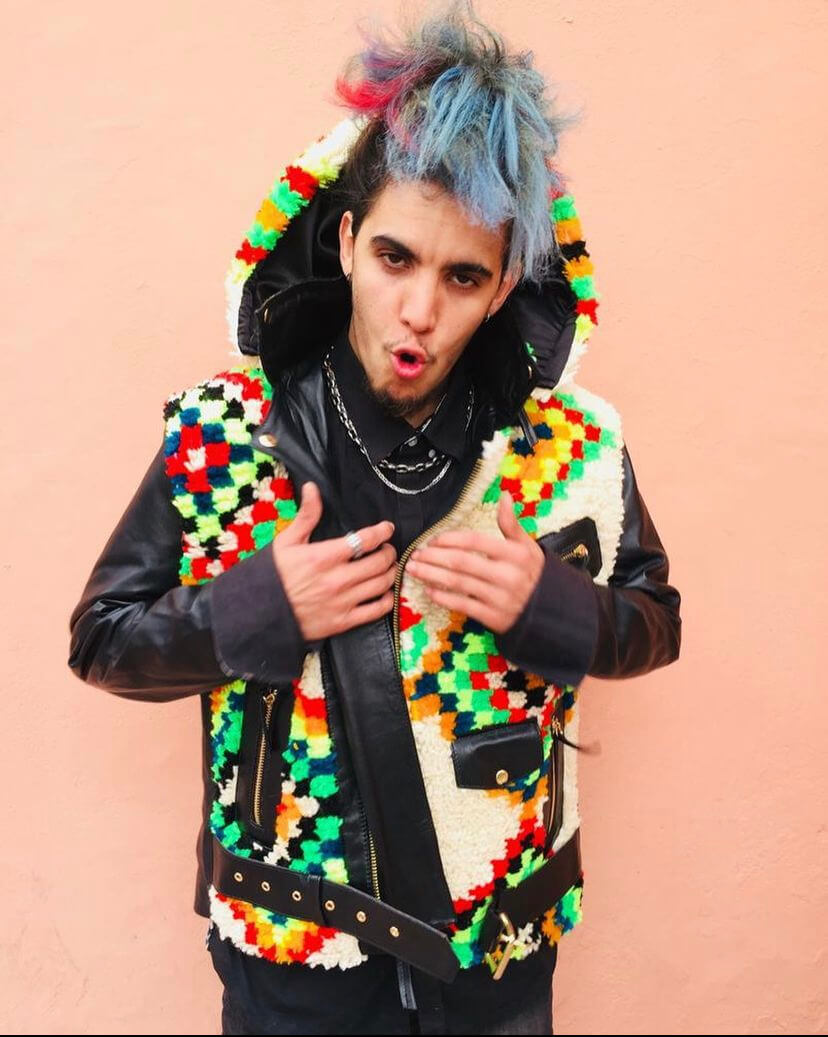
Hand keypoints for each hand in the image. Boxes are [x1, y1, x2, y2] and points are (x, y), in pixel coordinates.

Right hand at [271, 481, 396, 639]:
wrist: (260, 612)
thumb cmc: (274, 575)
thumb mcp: (286, 541)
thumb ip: (307, 516)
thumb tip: (312, 488)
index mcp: (324, 556)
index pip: (365, 540)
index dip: (382, 531)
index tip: (387, 528)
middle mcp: (337, 579)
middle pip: (379, 562)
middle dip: (389, 552)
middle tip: (388, 549)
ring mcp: (342, 602)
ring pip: (382, 584)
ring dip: (390, 573)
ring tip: (388, 568)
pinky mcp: (344, 622)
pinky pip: (377, 610)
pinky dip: (387, 599)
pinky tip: (385, 593)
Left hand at [405, 490, 544, 634]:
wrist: (551, 611)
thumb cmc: (533, 573)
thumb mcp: (527, 546)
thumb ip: (511, 523)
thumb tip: (505, 495)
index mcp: (514, 554)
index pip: (474, 542)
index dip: (450, 539)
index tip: (432, 541)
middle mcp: (507, 575)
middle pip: (461, 562)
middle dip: (434, 558)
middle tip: (414, 555)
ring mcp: (499, 598)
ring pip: (458, 583)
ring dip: (432, 575)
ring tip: (414, 570)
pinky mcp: (494, 618)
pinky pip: (463, 606)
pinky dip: (443, 598)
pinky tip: (429, 591)